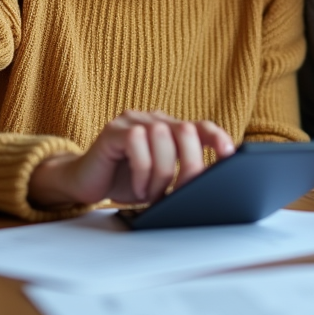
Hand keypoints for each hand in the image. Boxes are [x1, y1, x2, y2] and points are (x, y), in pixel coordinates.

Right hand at [27, 110, 234, 209]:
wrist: (83, 184)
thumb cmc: (124, 182)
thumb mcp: (160, 180)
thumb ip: (180, 175)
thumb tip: (210, 187)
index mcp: (169, 128)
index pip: (200, 126)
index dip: (217, 138)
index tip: (229, 155)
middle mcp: (154, 119)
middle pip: (186, 132)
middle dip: (189, 166)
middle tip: (181, 193)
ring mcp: (133, 121)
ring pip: (163, 139)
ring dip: (161, 175)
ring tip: (152, 195)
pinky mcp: (114, 130)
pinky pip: (137, 143)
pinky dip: (142, 171)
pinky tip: (137, 188)